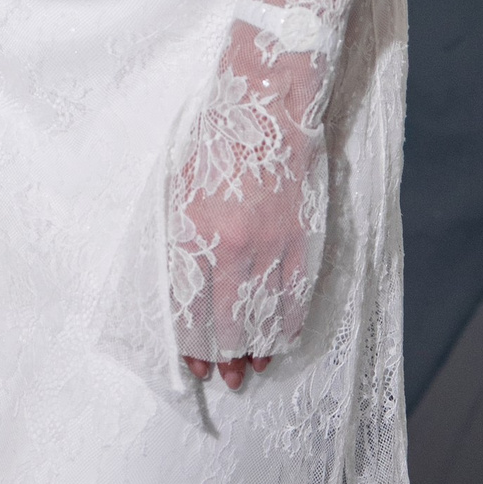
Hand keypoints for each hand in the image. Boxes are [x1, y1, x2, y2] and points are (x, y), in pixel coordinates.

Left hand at [170, 24, 330, 385]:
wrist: (269, 104)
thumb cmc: (218, 140)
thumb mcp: (180, 185)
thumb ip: (181, 237)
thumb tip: (181, 287)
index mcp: (194, 234)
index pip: (188, 308)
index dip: (190, 343)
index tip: (191, 364)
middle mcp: (232, 248)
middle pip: (225, 322)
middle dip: (223, 357)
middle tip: (225, 379)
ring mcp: (271, 247)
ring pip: (262, 317)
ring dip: (255, 350)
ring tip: (251, 372)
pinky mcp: (302, 240)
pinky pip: (295, 298)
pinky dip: (286, 326)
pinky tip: (280, 343)